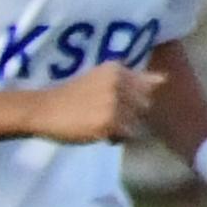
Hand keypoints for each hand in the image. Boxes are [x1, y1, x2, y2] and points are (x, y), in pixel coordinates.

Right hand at [33, 62, 164, 147]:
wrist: (41, 110)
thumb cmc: (70, 95)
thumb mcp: (100, 79)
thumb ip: (131, 79)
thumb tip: (164, 80)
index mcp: (116, 69)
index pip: (148, 84)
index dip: (136, 96)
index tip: (120, 101)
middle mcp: (118, 83)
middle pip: (145, 104)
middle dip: (131, 112)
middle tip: (106, 113)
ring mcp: (114, 103)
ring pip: (137, 122)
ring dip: (122, 127)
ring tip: (100, 124)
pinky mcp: (109, 123)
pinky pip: (127, 135)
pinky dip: (115, 138)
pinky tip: (97, 132)